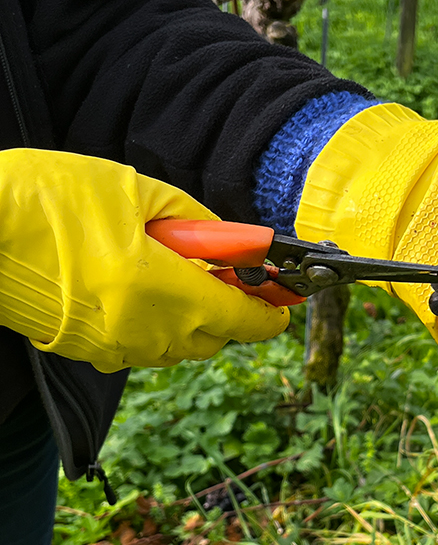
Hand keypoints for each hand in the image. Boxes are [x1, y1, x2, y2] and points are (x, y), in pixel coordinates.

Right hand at [0, 149, 289, 371]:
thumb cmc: (48, 199)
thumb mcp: (135, 192)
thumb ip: (197, 223)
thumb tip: (237, 242)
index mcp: (165, 292)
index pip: (241, 319)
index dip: (269, 313)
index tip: (282, 303)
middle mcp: (146, 332)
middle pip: (213, 338)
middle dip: (226, 310)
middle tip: (220, 271)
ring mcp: (114, 348)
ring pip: (177, 346)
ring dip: (188, 317)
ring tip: (163, 269)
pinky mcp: (87, 352)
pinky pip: (140, 347)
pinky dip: (151, 324)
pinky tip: (130, 287)